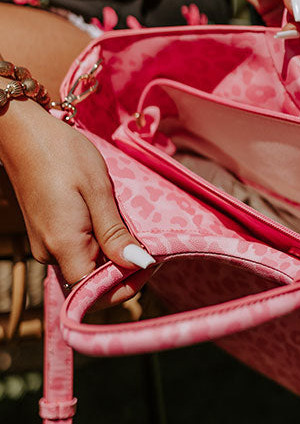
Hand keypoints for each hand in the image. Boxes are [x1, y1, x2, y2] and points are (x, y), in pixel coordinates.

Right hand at [0, 100, 155, 303]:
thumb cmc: (62, 154)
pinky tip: (112, 220)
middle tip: (149, 242)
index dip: (127, 285)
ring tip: (132, 227)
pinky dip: (99, 243)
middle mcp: (50, 253)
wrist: (24, 132)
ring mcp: (46, 244)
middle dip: (124, 268)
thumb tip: (138, 264)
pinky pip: (78, 250)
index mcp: (63, 245)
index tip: (151, 262)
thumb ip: (115, 233)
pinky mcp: (48, 234)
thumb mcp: (97, 190)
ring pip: (87, 265)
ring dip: (113, 254)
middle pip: (93, 281)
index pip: (96, 291)